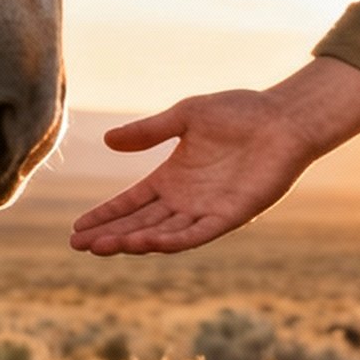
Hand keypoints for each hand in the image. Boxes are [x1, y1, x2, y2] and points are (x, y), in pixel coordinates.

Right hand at [70, 59, 359, 256]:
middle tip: (79, 246)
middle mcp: (186, 200)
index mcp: (172, 178)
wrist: (283, 118)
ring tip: (105, 246)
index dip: (105, 216)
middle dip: (110, 235)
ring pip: (164, 233)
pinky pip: (198, 233)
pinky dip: (173, 240)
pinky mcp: (232, 214)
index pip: (130, 203)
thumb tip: (106, 141)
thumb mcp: (184, 117)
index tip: (76, 229)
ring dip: (135, 241)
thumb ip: (148, 132)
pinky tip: (148, 243)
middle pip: (140, 223)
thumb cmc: (238, 113)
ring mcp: (208, 209)